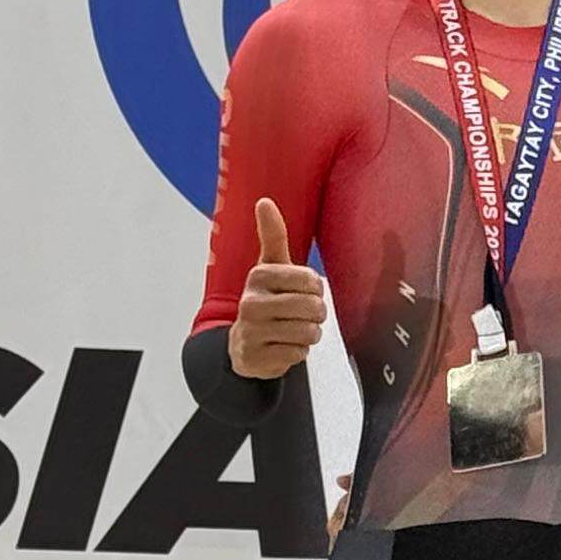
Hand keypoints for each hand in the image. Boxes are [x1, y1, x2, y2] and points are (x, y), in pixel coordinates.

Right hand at [229, 196, 326, 380]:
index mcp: (258, 276)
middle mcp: (251, 303)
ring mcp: (252, 332)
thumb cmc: (266, 300)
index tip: (304, 291)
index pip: (311, 280)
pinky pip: (298, 355)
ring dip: (308, 335)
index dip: (316, 289)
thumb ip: (273, 236)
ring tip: (293, 330)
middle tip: (303, 315)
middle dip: (316, 315)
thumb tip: (264, 201)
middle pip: (313, 308)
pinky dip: (297, 353)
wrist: (244, 345)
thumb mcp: (270, 267)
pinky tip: (283, 346)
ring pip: (308, 333)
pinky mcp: (256, 358)